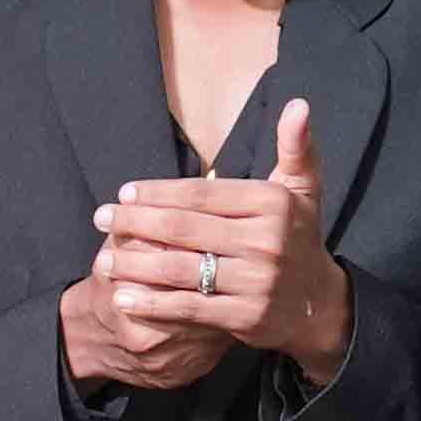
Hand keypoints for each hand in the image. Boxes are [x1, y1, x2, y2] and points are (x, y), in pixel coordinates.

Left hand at [93, 104, 354, 380]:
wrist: (319, 304)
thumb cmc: (297, 237)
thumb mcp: (303, 190)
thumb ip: (295, 147)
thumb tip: (298, 103)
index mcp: (271, 203)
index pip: (201, 194)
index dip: (158, 193)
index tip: (124, 192)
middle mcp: (265, 241)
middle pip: (184, 228)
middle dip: (135, 222)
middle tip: (100, 218)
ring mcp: (255, 281)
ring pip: (180, 268)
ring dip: (134, 263)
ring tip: (103, 259)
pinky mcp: (245, 317)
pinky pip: (188, 307)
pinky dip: (152, 303)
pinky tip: (122, 297)